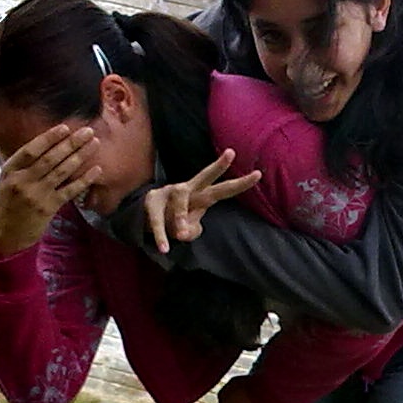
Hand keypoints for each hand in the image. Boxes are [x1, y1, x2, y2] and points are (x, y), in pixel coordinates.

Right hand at [0, 125, 101, 256]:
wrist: (6, 237)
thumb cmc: (9, 206)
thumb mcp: (7, 181)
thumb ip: (21, 164)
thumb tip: (39, 142)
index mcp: (10, 171)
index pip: (31, 150)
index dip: (49, 137)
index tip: (65, 127)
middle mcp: (22, 181)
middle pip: (50, 158)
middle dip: (71, 142)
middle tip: (87, 130)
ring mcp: (36, 195)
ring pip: (62, 171)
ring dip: (80, 156)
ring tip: (94, 143)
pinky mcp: (48, 208)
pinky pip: (69, 190)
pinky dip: (84, 179)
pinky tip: (96, 170)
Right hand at [144, 150, 261, 253]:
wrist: (144, 215)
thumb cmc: (173, 220)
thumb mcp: (188, 227)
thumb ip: (193, 229)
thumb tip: (190, 230)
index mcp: (198, 195)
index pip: (221, 189)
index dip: (238, 184)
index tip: (258, 175)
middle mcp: (186, 190)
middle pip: (205, 178)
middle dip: (218, 167)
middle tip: (231, 153)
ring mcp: (168, 194)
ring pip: (180, 198)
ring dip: (180, 215)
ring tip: (181, 235)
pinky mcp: (152, 204)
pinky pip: (157, 220)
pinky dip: (160, 235)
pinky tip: (164, 248)